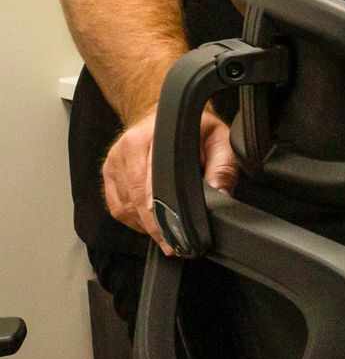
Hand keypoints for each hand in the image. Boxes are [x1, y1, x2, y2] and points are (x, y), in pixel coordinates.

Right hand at [103, 107, 237, 251]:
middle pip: (135, 197)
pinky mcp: (108, 172)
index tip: (172, 231)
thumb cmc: (192, 127)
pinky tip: (149, 225)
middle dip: (154, 225)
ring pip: (123, 205)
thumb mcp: (218, 139)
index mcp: (152, 137)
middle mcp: (127, 147)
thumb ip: (222, 166)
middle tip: (172, 245)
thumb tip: (219, 193)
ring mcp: (114, 161)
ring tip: (165, 238)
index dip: (160, 209)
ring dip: (143, 225)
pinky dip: (131, 219)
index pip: (151, 180)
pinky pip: (116, 205)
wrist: (162, 114)